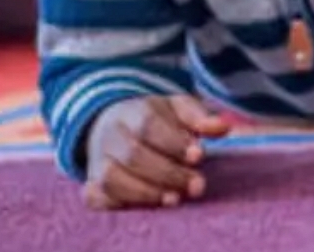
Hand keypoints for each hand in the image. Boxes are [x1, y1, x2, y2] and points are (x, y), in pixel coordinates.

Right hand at [82, 95, 231, 209]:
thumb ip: (199, 117)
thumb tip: (222, 127)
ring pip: (112, 178)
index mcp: (131, 111)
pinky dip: (119, 204)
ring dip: (146, 192)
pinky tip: (147, 205)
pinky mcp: (91, 184)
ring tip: (175, 199)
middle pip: (133, 155)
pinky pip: (96, 197)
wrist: (114, 126)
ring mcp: (96, 160)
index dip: (174, 143)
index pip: (148, 125)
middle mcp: (109, 135)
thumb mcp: (177, 109)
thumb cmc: (156, 120)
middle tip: (197, 185)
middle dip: (168, 173)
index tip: (198, 156)